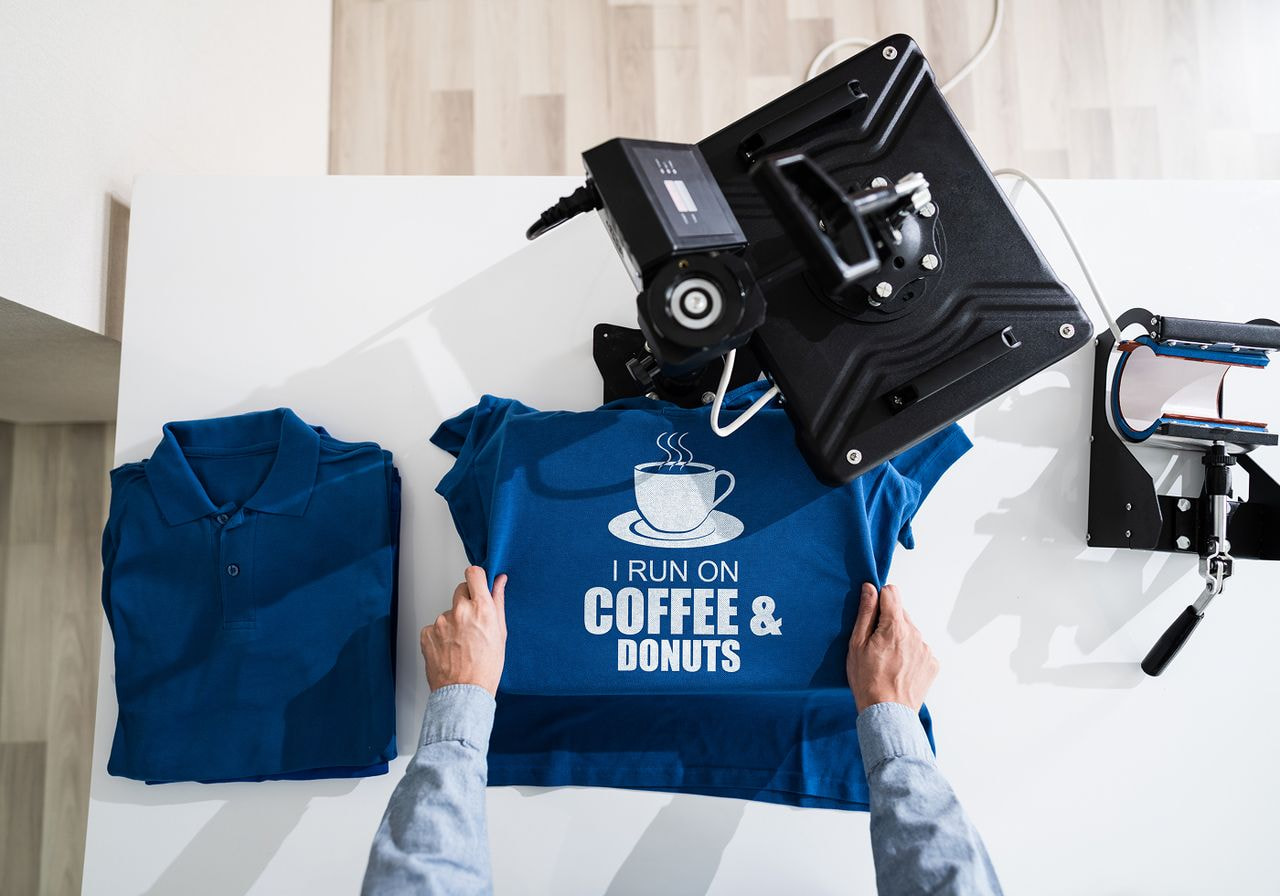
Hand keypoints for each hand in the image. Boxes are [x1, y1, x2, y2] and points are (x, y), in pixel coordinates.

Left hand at [421, 566, 507, 696]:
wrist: (464, 692)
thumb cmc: (486, 668)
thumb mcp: (500, 633)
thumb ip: (498, 602)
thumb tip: (499, 581)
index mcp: (481, 608)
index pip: (473, 574)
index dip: (476, 578)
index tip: (477, 585)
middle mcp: (460, 611)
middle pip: (460, 590)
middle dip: (466, 601)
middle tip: (472, 622)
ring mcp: (441, 622)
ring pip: (448, 612)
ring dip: (453, 622)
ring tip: (461, 644)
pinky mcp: (427, 633)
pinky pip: (435, 627)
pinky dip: (441, 635)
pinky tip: (450, 649)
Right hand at [846, 582, 938, 711]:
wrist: (888, 713)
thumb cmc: (867, 681)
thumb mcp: (857, 644)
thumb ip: (866, 613)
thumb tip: (870, 588)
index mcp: (895, 626)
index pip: (892, 592)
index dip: (879, 598)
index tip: (872, 612)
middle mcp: (915, 633)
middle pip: (901, 613)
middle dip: (888, 621)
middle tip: (875, 644)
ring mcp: (926, 649)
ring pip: (910, 632)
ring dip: (900, 638)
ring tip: (887, 660)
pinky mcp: (932, 663)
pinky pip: (920, 649)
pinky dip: (910, 654)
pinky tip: (899, 669)